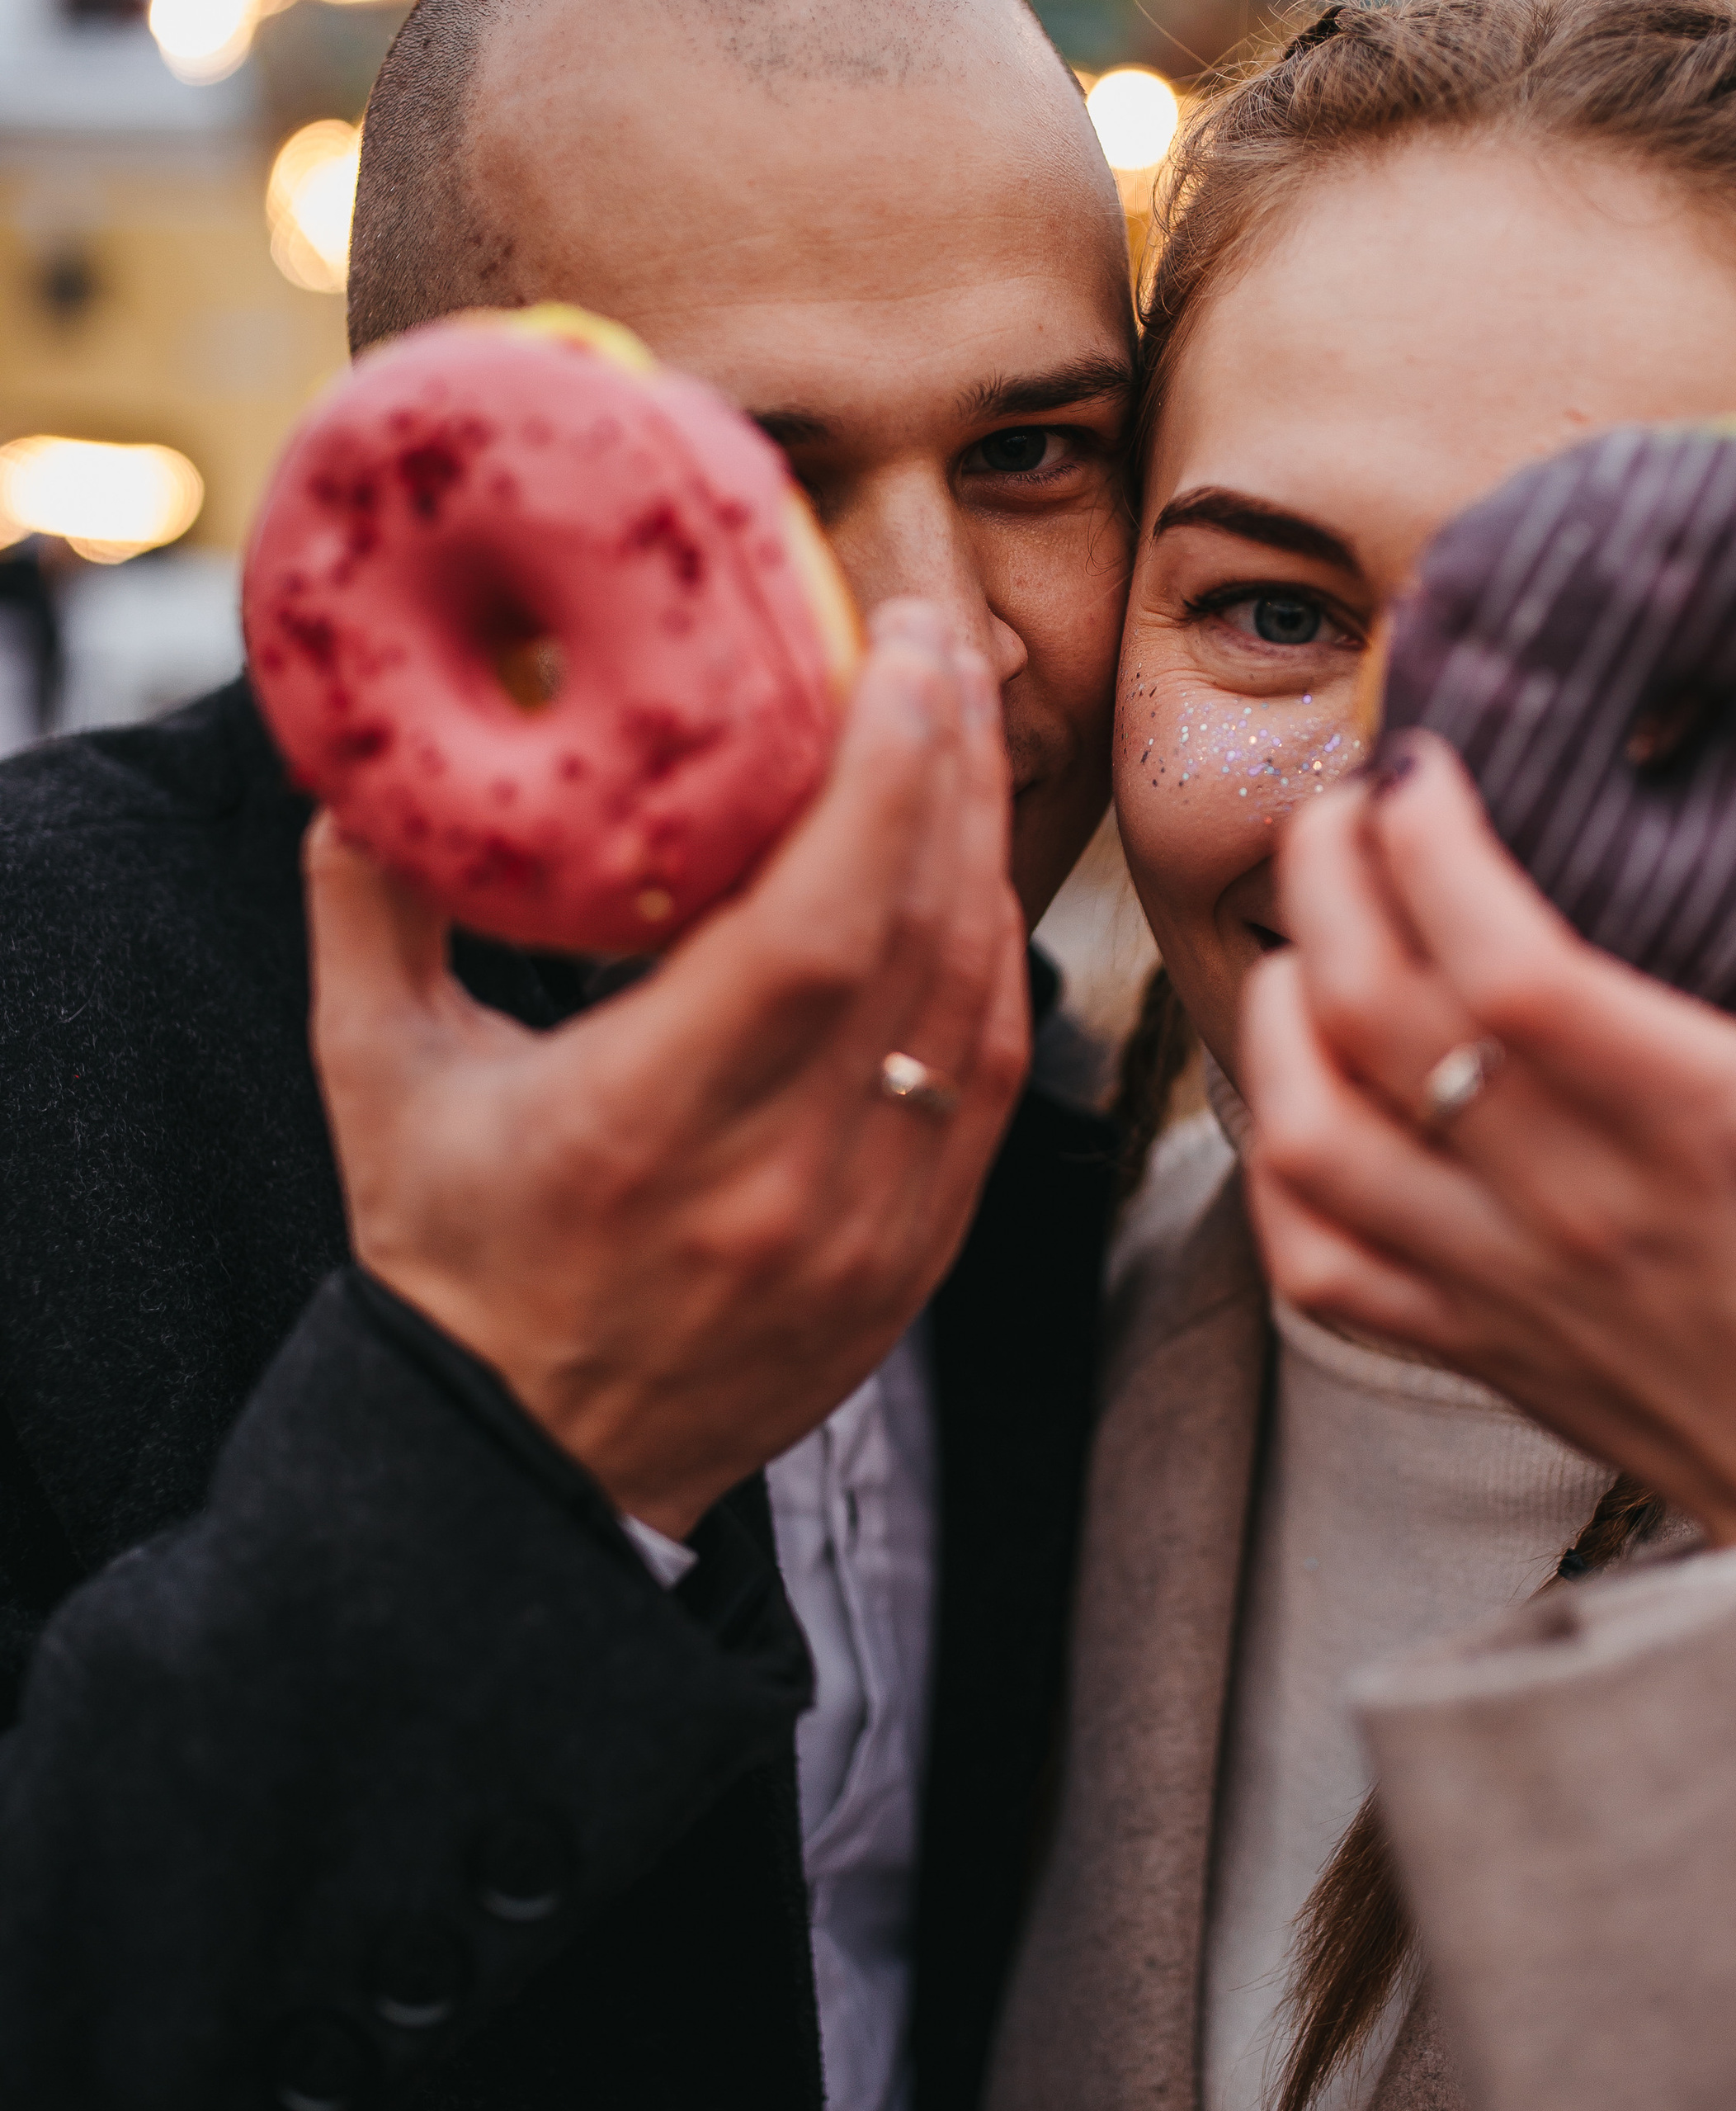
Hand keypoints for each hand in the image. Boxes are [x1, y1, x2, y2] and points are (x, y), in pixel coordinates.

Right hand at [309, 602, 1027, 1534]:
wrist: (526, 1470)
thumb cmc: (446, 1260)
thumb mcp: (374, 1077)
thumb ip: (372, 905)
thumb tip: (376, 756)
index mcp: (642, 1130)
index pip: (812, 930)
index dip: (879, 779)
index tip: (895, 651)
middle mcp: (778, 1187)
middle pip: (917, 941)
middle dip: (943, 768)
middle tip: (935, 640)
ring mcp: (867, 1234)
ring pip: (974, 1005)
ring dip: (978, 850)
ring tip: (953, 728)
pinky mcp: (914, 1263)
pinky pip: (989, 1081)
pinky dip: (989, 959)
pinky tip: (966, 871)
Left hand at [1243, 739, 1735, 1545]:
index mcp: (1707, 1114)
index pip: (1509, 960)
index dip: (1432, 844)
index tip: (1422, 763)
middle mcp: (1584, 1196)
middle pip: (1378, 1009)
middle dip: (1329, 874)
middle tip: (1347, 806)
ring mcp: (1505, 1279)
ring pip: (1312, 1127)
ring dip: (1279, 1012)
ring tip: (1309, 939)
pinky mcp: (1465, 1342)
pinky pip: (1309, 1254)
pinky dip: (1275, 1160)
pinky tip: (1301, 1088)